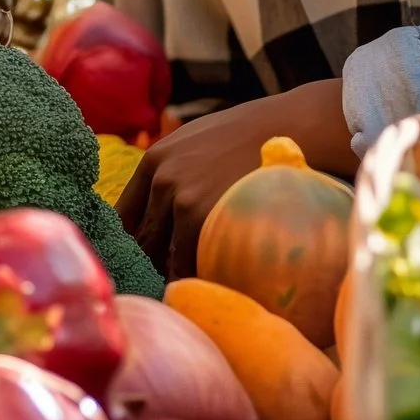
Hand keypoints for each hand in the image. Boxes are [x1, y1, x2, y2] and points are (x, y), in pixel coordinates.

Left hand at [114, 78, 354, 279]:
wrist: (296, 126)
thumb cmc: (254, 137)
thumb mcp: (197, 143)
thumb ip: (174, 173)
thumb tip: (162, 215)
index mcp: (154, 160)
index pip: (123, 216)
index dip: (129, 244)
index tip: (139, 263)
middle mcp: (161, 179)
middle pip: (140, 240)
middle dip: (149, 264)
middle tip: (162, 286)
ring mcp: (180, 198)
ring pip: (162, 255)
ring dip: (171, 274)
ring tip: (186, 293)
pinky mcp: (202, 217)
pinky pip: (186, 262)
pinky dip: (192, 278)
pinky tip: (204, 287)